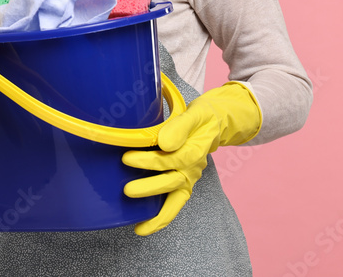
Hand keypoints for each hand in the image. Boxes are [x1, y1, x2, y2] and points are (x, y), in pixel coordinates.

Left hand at [122, 81, 261, 235]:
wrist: (215, 124)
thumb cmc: (201, 118)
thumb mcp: (194, 115)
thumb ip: (180, 127)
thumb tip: (165, 144)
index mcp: (195, 150)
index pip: (173, 159)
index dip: (150, 161)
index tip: (127, 158)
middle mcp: (193, 168)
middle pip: (171, 181)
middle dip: (149, 187)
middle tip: (127, 190)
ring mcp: (188, 178)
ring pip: (173, 198)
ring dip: (156, 212)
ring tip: (138, 225)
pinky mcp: (182, 184)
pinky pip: (174, 205)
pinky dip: (161, 218)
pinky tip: (142, 228)